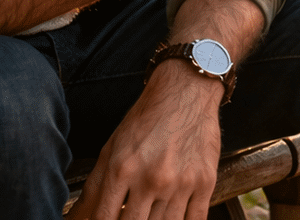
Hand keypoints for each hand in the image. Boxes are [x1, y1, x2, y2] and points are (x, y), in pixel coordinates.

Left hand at [67, 63, 221, 219]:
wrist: (184, 91)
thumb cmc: (146, 120)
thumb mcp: (112, 147)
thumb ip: (94, 189)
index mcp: (122, 168)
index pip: (104, 219)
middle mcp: (151, 178)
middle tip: (130, 214)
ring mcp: (180, 184)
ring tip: (147, 213)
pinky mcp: (205, 184)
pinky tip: (171, 217)